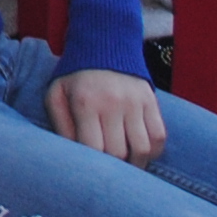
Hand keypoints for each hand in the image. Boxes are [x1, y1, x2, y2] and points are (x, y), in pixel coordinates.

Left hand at [48, 67, 166, 163]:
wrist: (103, 44)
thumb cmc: (75, 76)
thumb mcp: (56, 94)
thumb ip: (60, 125)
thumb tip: (72, 155)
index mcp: (86, 103)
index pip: (93, 148)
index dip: (93, 166)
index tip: (90, 169)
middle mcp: (113, 103)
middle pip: (119, 152)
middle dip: (113, 168)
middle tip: (108, 171)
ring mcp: (135, 102)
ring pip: (143, 148)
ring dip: (136, 164)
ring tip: (126, 166)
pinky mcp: (151, 101)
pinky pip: (159, 136)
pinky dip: (153, 151)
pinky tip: (140, 153)